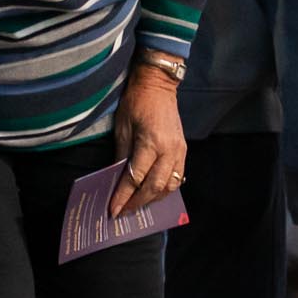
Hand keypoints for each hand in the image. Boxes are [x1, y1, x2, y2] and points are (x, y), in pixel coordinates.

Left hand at [110, 62, 186, 217]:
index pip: (135, 178)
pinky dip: (165, 189)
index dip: (123, 196)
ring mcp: (179, 150)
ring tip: (137, 206)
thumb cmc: (136, 102)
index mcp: (151, 142)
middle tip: (123, 213)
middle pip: (154, 187)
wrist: (158, 85)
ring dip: (153, 199)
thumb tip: (115, 180)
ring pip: (169, 185)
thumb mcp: (122, 127)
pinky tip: (153, 193)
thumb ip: (121, 155)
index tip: (114, 210)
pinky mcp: (183, 150)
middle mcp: (169, 150)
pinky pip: (177, 177)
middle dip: (138, 203)